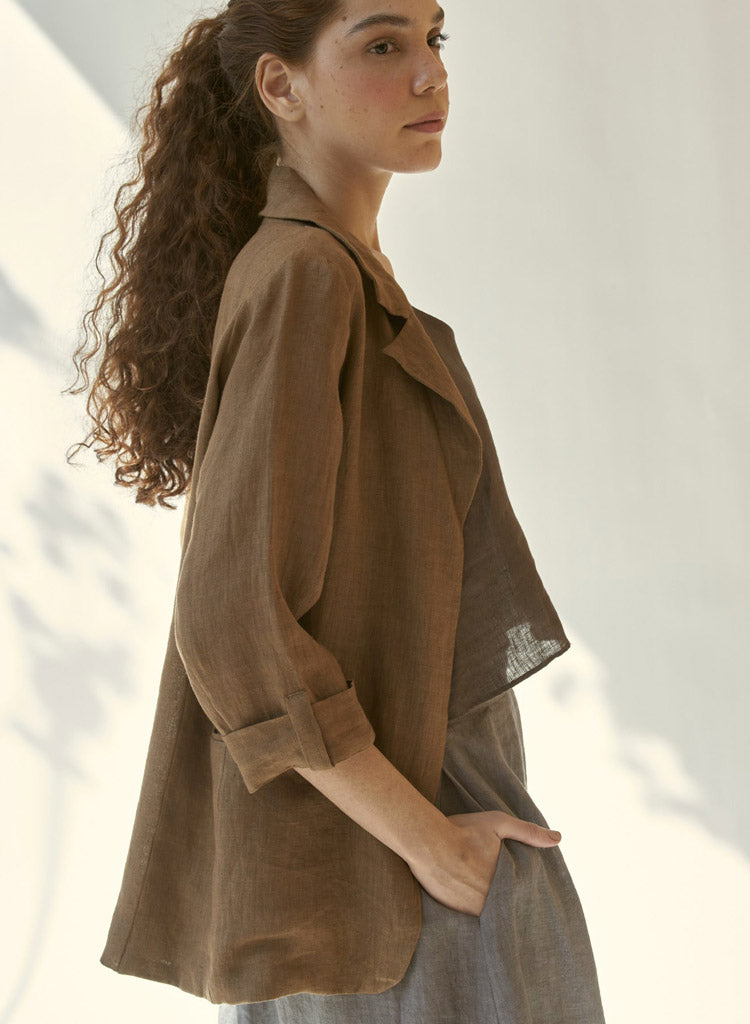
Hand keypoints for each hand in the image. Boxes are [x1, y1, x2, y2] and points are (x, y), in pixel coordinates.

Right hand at [408, 809, 561, 915]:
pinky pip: (466, 913)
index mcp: (504, 882)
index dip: (518, 890)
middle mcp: (489, 901)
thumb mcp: (498, 824)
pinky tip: (464, 892)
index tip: (516, 884)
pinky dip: (468, 904)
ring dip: (485, 902)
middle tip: (494, 884)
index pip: (519, 894)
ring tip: (480, 889)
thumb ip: (528, 832)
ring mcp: (470, 909)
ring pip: (485, 910)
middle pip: (502, 904)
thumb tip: (558, 838)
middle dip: (503, 898)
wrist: (427, 842)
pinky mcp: (452, 911)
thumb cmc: (463, 831)